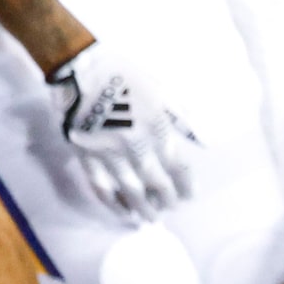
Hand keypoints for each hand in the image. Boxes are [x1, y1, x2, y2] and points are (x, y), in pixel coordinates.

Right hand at [46, 42, 196, 220]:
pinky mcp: (84, 153)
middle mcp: (135, 144)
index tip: (190, 196)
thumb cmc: (124, 74)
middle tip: (169, 208)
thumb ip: (183, 119)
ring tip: (150, 219)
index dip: (187, 186)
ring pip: (130, 190)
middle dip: (166, 200)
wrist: (79, 64)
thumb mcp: (161, 90)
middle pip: (156, 184)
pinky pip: (100, 186)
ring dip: (143, 208)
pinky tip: (121, 211)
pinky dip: (112, 202)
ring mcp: (109, 151)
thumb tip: (205, 143)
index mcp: (157, 128)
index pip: (179, 168)